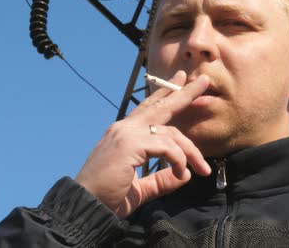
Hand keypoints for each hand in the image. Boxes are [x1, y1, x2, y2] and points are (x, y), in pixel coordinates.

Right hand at [75, 71, 211, 218]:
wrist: (85, 208)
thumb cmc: (107, 199)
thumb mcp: (140, 189)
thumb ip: (160, 181)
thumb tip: (185, 176)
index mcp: (123, 134)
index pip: (148, 109)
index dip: (165, 95)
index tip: (180, 82)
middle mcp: (124, 128)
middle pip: (161, 106)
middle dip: (184, 93)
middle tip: (204, 81)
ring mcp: (126, 134)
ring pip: (170, 132)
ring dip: (190, 151)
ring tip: (203, 168)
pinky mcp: (130, 145)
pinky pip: (166, 146)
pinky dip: (178, 159)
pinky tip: (181, 173)